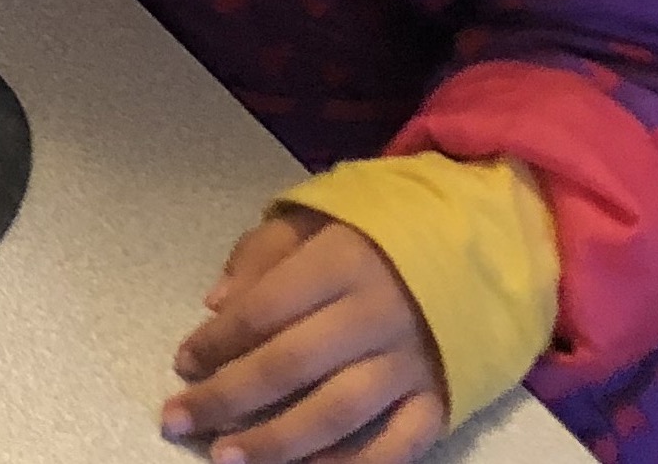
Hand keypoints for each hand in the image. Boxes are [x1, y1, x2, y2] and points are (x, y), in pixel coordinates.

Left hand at [164, 211, 446, 463]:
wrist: (478, 246)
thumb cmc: (377, 233)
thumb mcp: (315, 217)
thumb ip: (261, 254)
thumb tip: (215, 304)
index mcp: (341, 261)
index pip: (264, 308)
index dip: (217, 340)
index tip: (180, 364)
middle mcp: (375, 315)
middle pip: (291, 365)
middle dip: (228, 398)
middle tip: (178, 421)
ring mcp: (411, 363)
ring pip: (338, 413)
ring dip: (278, 443)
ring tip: (228, 459)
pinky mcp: (442, 400)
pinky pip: (398, 446)